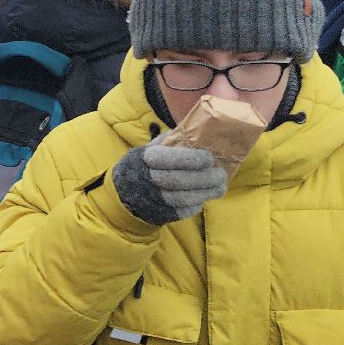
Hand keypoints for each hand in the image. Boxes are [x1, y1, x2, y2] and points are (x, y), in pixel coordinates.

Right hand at [110, 141, 227, 225]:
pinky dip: (194, 205)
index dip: (191, 159)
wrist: (122, 195)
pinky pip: (179, 212)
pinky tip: (203, 198)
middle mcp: (146, 179)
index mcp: (145, 158)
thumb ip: (170, 141)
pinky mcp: (157, 214)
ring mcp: (151, 199)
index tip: (209, 158)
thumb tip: (196, 130)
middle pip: (178, 180)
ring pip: (182, 198)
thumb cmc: (141, 166)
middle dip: (204, 178)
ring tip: (220, 187)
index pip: (169, 158)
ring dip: (204, 193)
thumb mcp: (149, 149)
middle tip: (221, 174)